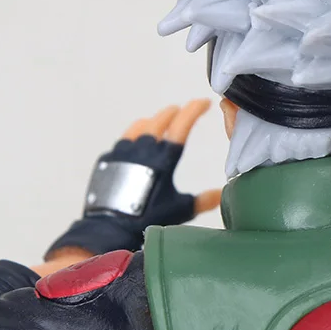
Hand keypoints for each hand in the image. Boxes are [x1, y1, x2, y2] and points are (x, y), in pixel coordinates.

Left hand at [37, 100, 220, 274]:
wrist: (110, 225)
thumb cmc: (148, 217)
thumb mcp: (181, 209)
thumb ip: (203, 200)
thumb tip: (222, 194)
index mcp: (164, 158)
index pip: (182, 125)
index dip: (194, 110)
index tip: (204, 103)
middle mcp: (143, 148)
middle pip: (160, 120)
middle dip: (174, 113)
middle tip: (182, 111)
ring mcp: (123, 151)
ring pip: (140, 127)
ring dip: (153, 122)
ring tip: (159, 123)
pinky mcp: (108, 159)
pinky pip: (124, 141)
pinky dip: (135, 137)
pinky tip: (137, 144)